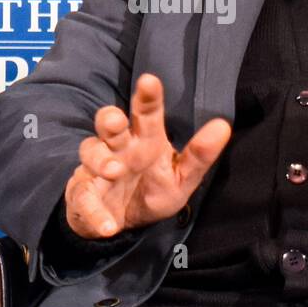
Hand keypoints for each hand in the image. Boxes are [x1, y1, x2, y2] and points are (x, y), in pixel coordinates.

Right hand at [63, 73, 231, 238]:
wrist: (123, 223)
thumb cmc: (153, 190)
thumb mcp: (182, 177)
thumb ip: (200, 155)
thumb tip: (223, 126)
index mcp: (145, 140)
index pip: (146, 113)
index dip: (147, 97)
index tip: (150, 80)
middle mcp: (119, 148)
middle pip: (110, 124)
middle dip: (110, 119)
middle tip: (115, 121)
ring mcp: (97, 168)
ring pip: (91, 152)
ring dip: (100, 160)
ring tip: (114, 170)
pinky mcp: (83, 194)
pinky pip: (84, 199)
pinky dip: (94, 213)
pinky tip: (108, 226)